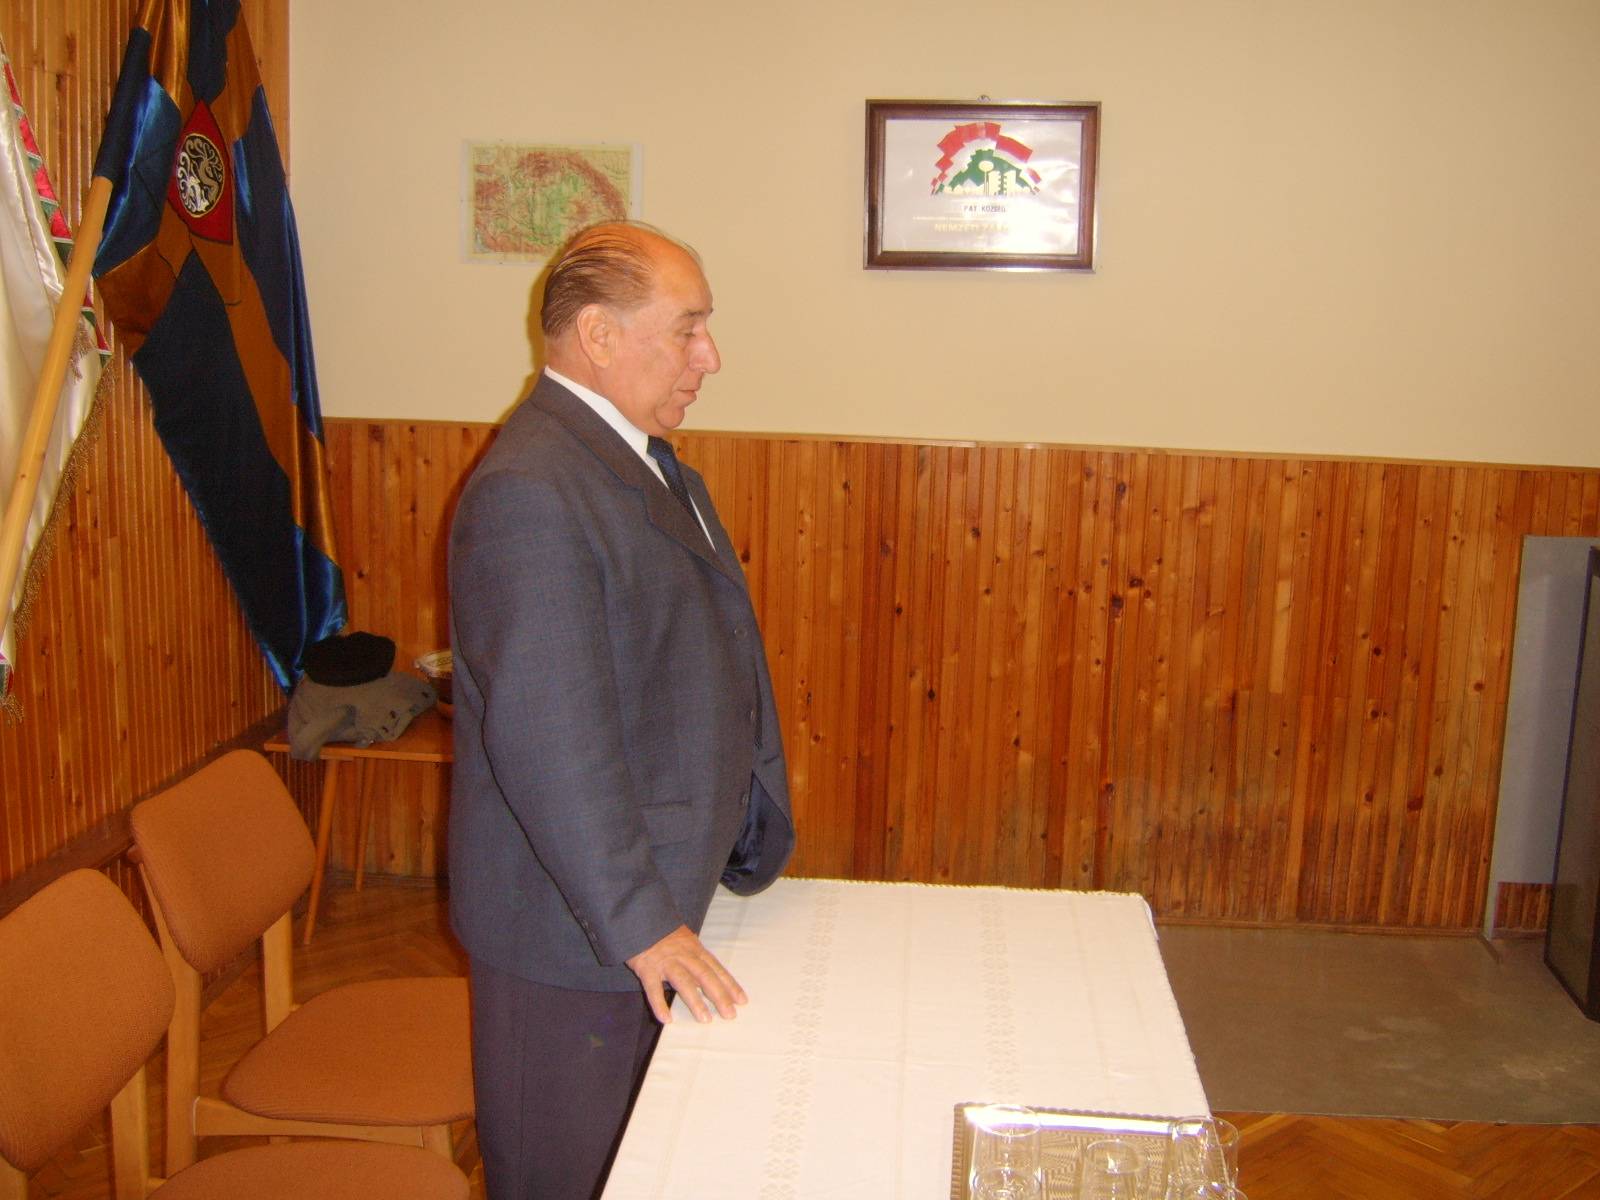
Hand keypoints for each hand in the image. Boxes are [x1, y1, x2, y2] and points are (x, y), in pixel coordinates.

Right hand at [626, 924, 747, 1024]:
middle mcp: (684, 955)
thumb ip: (697, 959)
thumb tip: (712, 981)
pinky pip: (653, 988)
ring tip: (705, 1019)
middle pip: (705, 976)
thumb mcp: (686, 941)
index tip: (741, 1000)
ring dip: (695, 1001)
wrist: (639, 920)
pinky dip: (659, 1004)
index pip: (716, 968)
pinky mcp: (647, 968)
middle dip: (719, 995)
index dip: (730, 984)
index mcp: (695, 949)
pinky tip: (666, 1019)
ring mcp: (666, 962)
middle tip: (730, 1015)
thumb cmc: (664, 934)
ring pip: (683, 982)